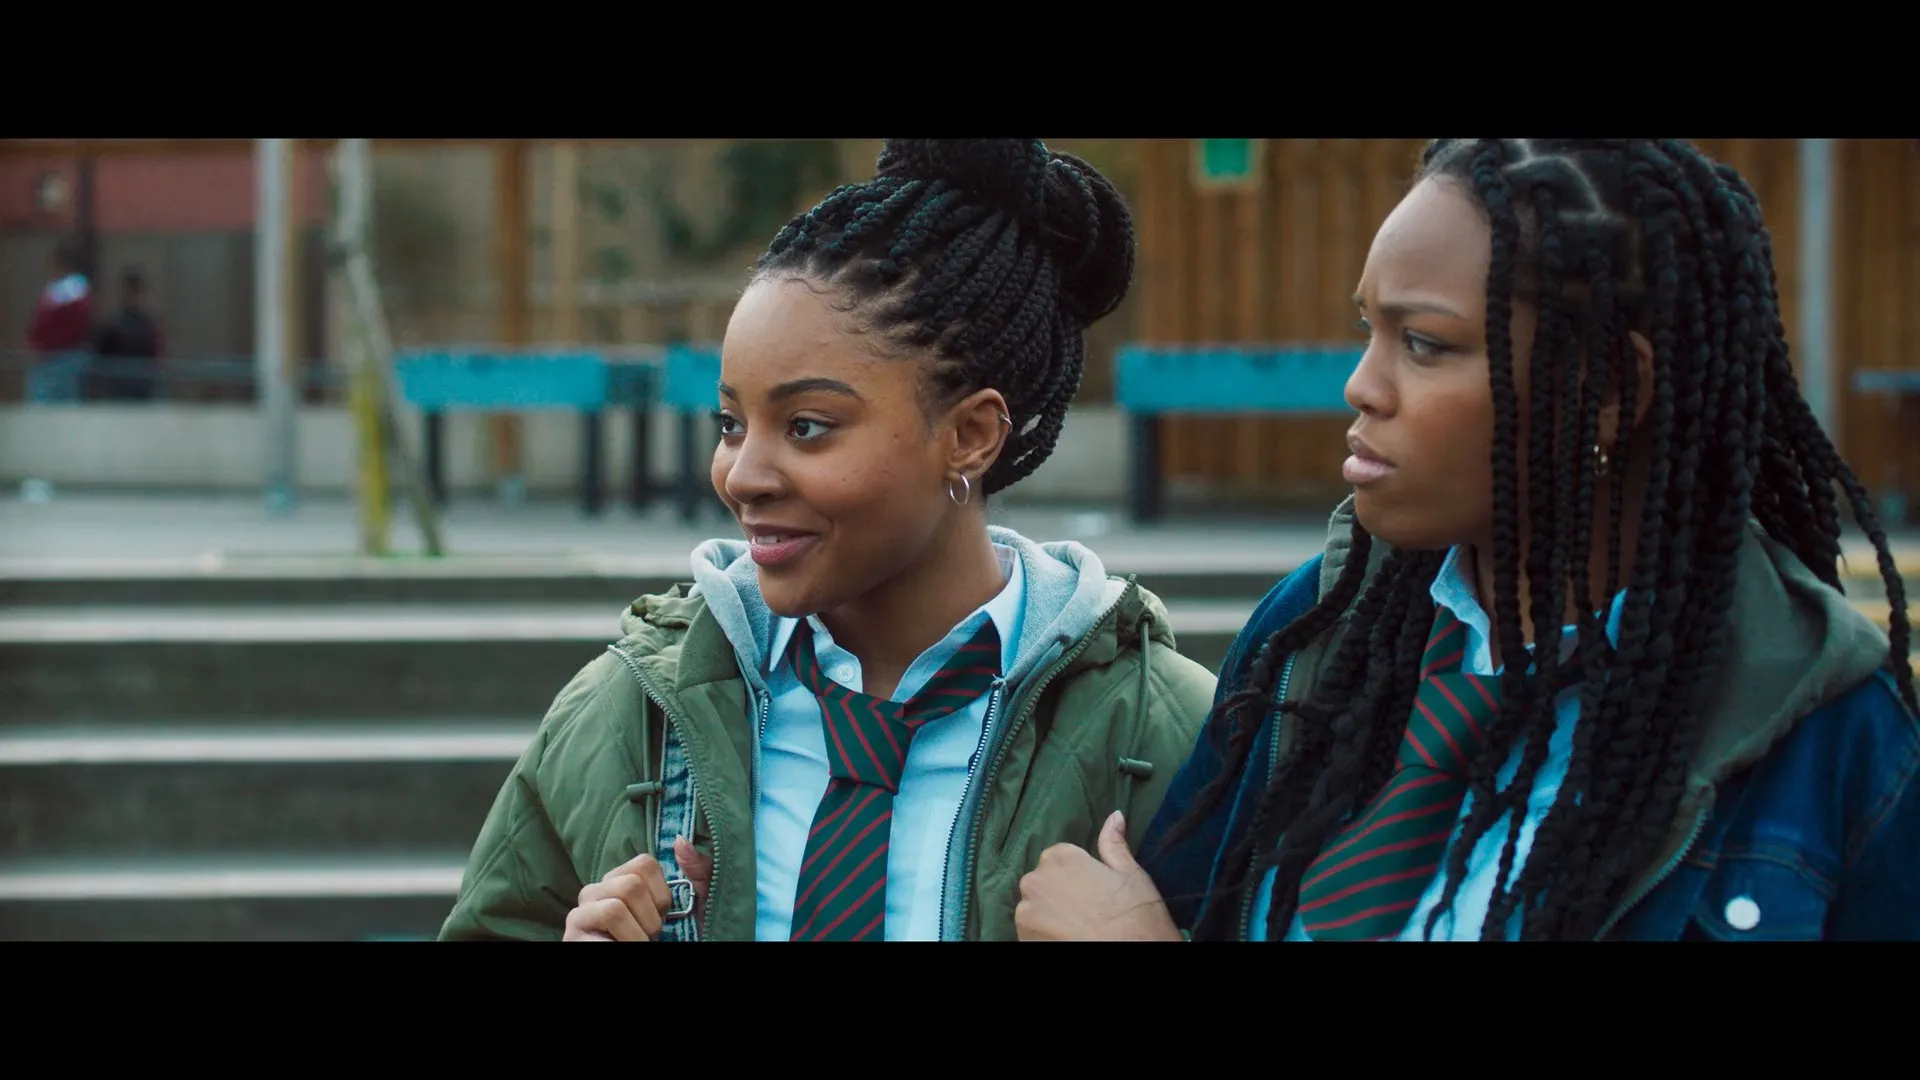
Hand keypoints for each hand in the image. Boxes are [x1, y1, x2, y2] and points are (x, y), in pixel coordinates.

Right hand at [564, 836, 713, 940]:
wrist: (646, 966)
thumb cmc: (670, 936)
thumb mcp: (691, 904)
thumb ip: (694, 870)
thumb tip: (680, 840)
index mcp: (618, 879)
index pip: (644, 864)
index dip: (661, 894)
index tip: (662, 915)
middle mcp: (593, 891)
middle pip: (630, 885)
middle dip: (650, 918)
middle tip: (648, 935)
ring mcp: (579, 914)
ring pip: (614, 909)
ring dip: (637, 936)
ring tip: (636, 944)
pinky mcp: (572, 938)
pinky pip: (601, 937)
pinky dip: (624, 944)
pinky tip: (620, 947)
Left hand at [1016, 811, 1182, 940]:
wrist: (1133, 957)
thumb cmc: (1136, 917)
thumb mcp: (1132, 876)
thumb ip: (1114, 844)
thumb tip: (1114, 816)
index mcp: (1060, 857)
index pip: (1060, 857)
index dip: (1079, 875)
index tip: (1095, 892)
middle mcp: (1035, 880)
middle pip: (1043, 881)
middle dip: (1061, 893)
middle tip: (1089, 912)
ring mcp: (1025, 913)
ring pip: (1035, 907)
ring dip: (1050, 915)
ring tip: (1079, 929)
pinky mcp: (1021, 939)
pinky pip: (1031, 930)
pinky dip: (1044, 934)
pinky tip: (1067, 939)